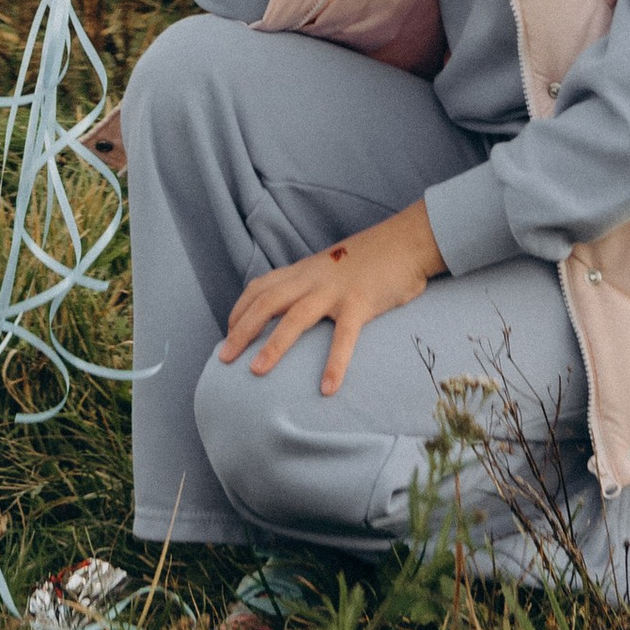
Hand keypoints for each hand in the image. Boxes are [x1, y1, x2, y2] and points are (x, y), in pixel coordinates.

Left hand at [217, 202, 447, 396]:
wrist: (406, 240)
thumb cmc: (371, 259)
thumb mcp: (332, 267)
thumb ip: (312, 284)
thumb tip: (297, 309)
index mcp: (304, 270)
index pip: (260, 287)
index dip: (240, 310)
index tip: (228, 332)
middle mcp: (313, 278)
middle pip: (267, 302)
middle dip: (242, 330)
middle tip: (223, 360)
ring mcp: (335, 290)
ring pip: (295, 317)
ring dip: (274, 346)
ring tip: (256, 372)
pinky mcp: (361, 303)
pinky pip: (344, 336)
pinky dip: (334, 363)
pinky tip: (326, 389)